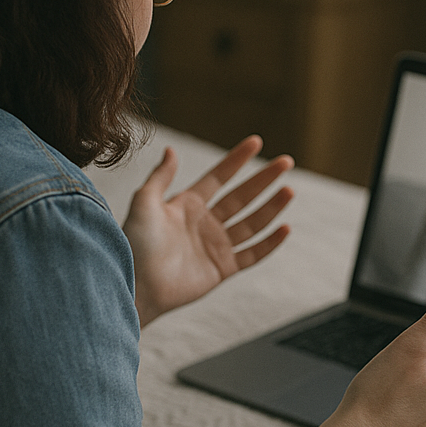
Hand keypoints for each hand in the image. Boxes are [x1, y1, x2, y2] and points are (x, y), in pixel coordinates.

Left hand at [123, 136, 293, 325]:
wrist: (137, 285)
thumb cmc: (136, 243)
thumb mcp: (144, 202)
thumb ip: (160, 177)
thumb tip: (171, 150)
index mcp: (188, 205)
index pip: (219, 177)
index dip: (237, 160)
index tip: (256, 141)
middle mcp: (205, 223)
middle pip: (242, 197)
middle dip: (264, 179)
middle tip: (286, 161)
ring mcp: (215, 246)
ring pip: (252, 223)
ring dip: (272, 207)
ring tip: (289, 191)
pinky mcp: (222, 269)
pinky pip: (252, 254)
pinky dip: (269, 243)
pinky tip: (285, 228)